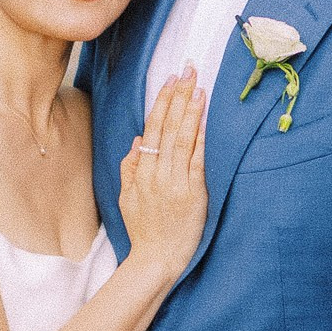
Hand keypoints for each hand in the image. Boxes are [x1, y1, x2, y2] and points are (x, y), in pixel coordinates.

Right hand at [117, 68, 207, 282]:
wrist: (156, 260)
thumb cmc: (143, 230)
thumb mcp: (126, 198)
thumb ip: (129, 168)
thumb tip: (138, 140)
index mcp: (140, 173)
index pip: (152, 129)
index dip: (161, 103)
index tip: (170, 81)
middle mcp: (156, 174)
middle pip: (167, 128)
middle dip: (178, 97)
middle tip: (188, 71)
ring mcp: (175, 183)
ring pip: (182, 139)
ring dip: (190, 111)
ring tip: (198, 87)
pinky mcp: (193, 194)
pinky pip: (196, 161)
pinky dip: (200, 139)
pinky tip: (205, 120)